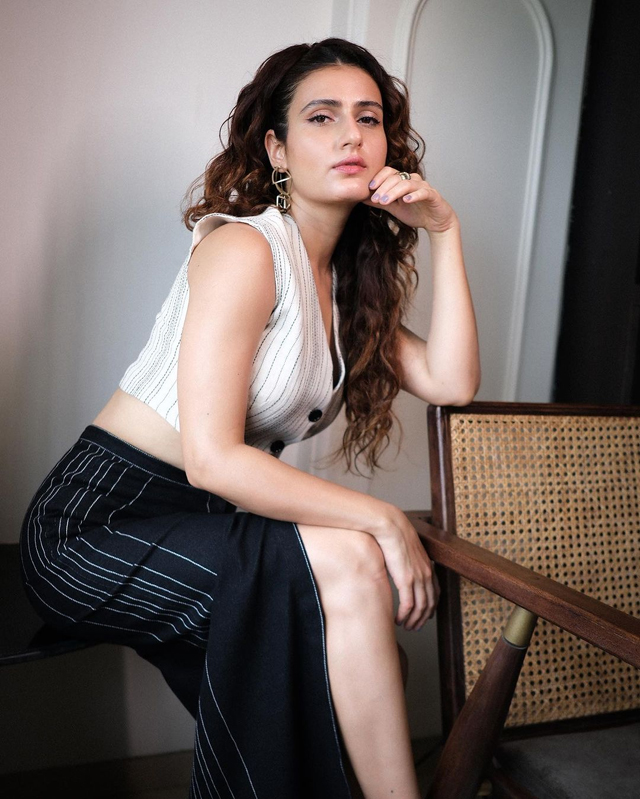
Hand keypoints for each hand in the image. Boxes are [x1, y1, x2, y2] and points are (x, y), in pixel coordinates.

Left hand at [362, 166, 456, 232]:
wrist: (435, 222)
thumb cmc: (415, 212)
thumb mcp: (393, 208)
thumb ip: (379, 202)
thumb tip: (361, 198)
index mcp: (402, 181)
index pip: (389, 172)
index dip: (378, 178)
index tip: (369, 188)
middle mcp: (413, 180)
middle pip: (396, 177)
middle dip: (383, 188)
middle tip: (375, 199)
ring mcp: (423, 186)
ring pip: (407, 184)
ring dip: (394, 192)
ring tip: (385, 202)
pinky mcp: (432, 195)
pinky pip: (423, 192)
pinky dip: (414, 195)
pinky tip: (406, 200)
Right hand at [369, 506, 439, 629]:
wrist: (390, 525)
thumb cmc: (393, 534)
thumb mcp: (405, 551)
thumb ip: (406, 563)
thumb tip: (399, 570)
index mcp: (427, 566)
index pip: (435, 593)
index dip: (431, 607)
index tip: (425, 615)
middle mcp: (426, 573)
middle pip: (430, 604)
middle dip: (423, 619)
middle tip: (415, 628)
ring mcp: (418, 577)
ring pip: (420, 608)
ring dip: (414, 621)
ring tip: (406, 627)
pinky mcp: (406, 580)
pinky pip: (408, 605)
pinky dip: (405, 616)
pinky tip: (398, 620)